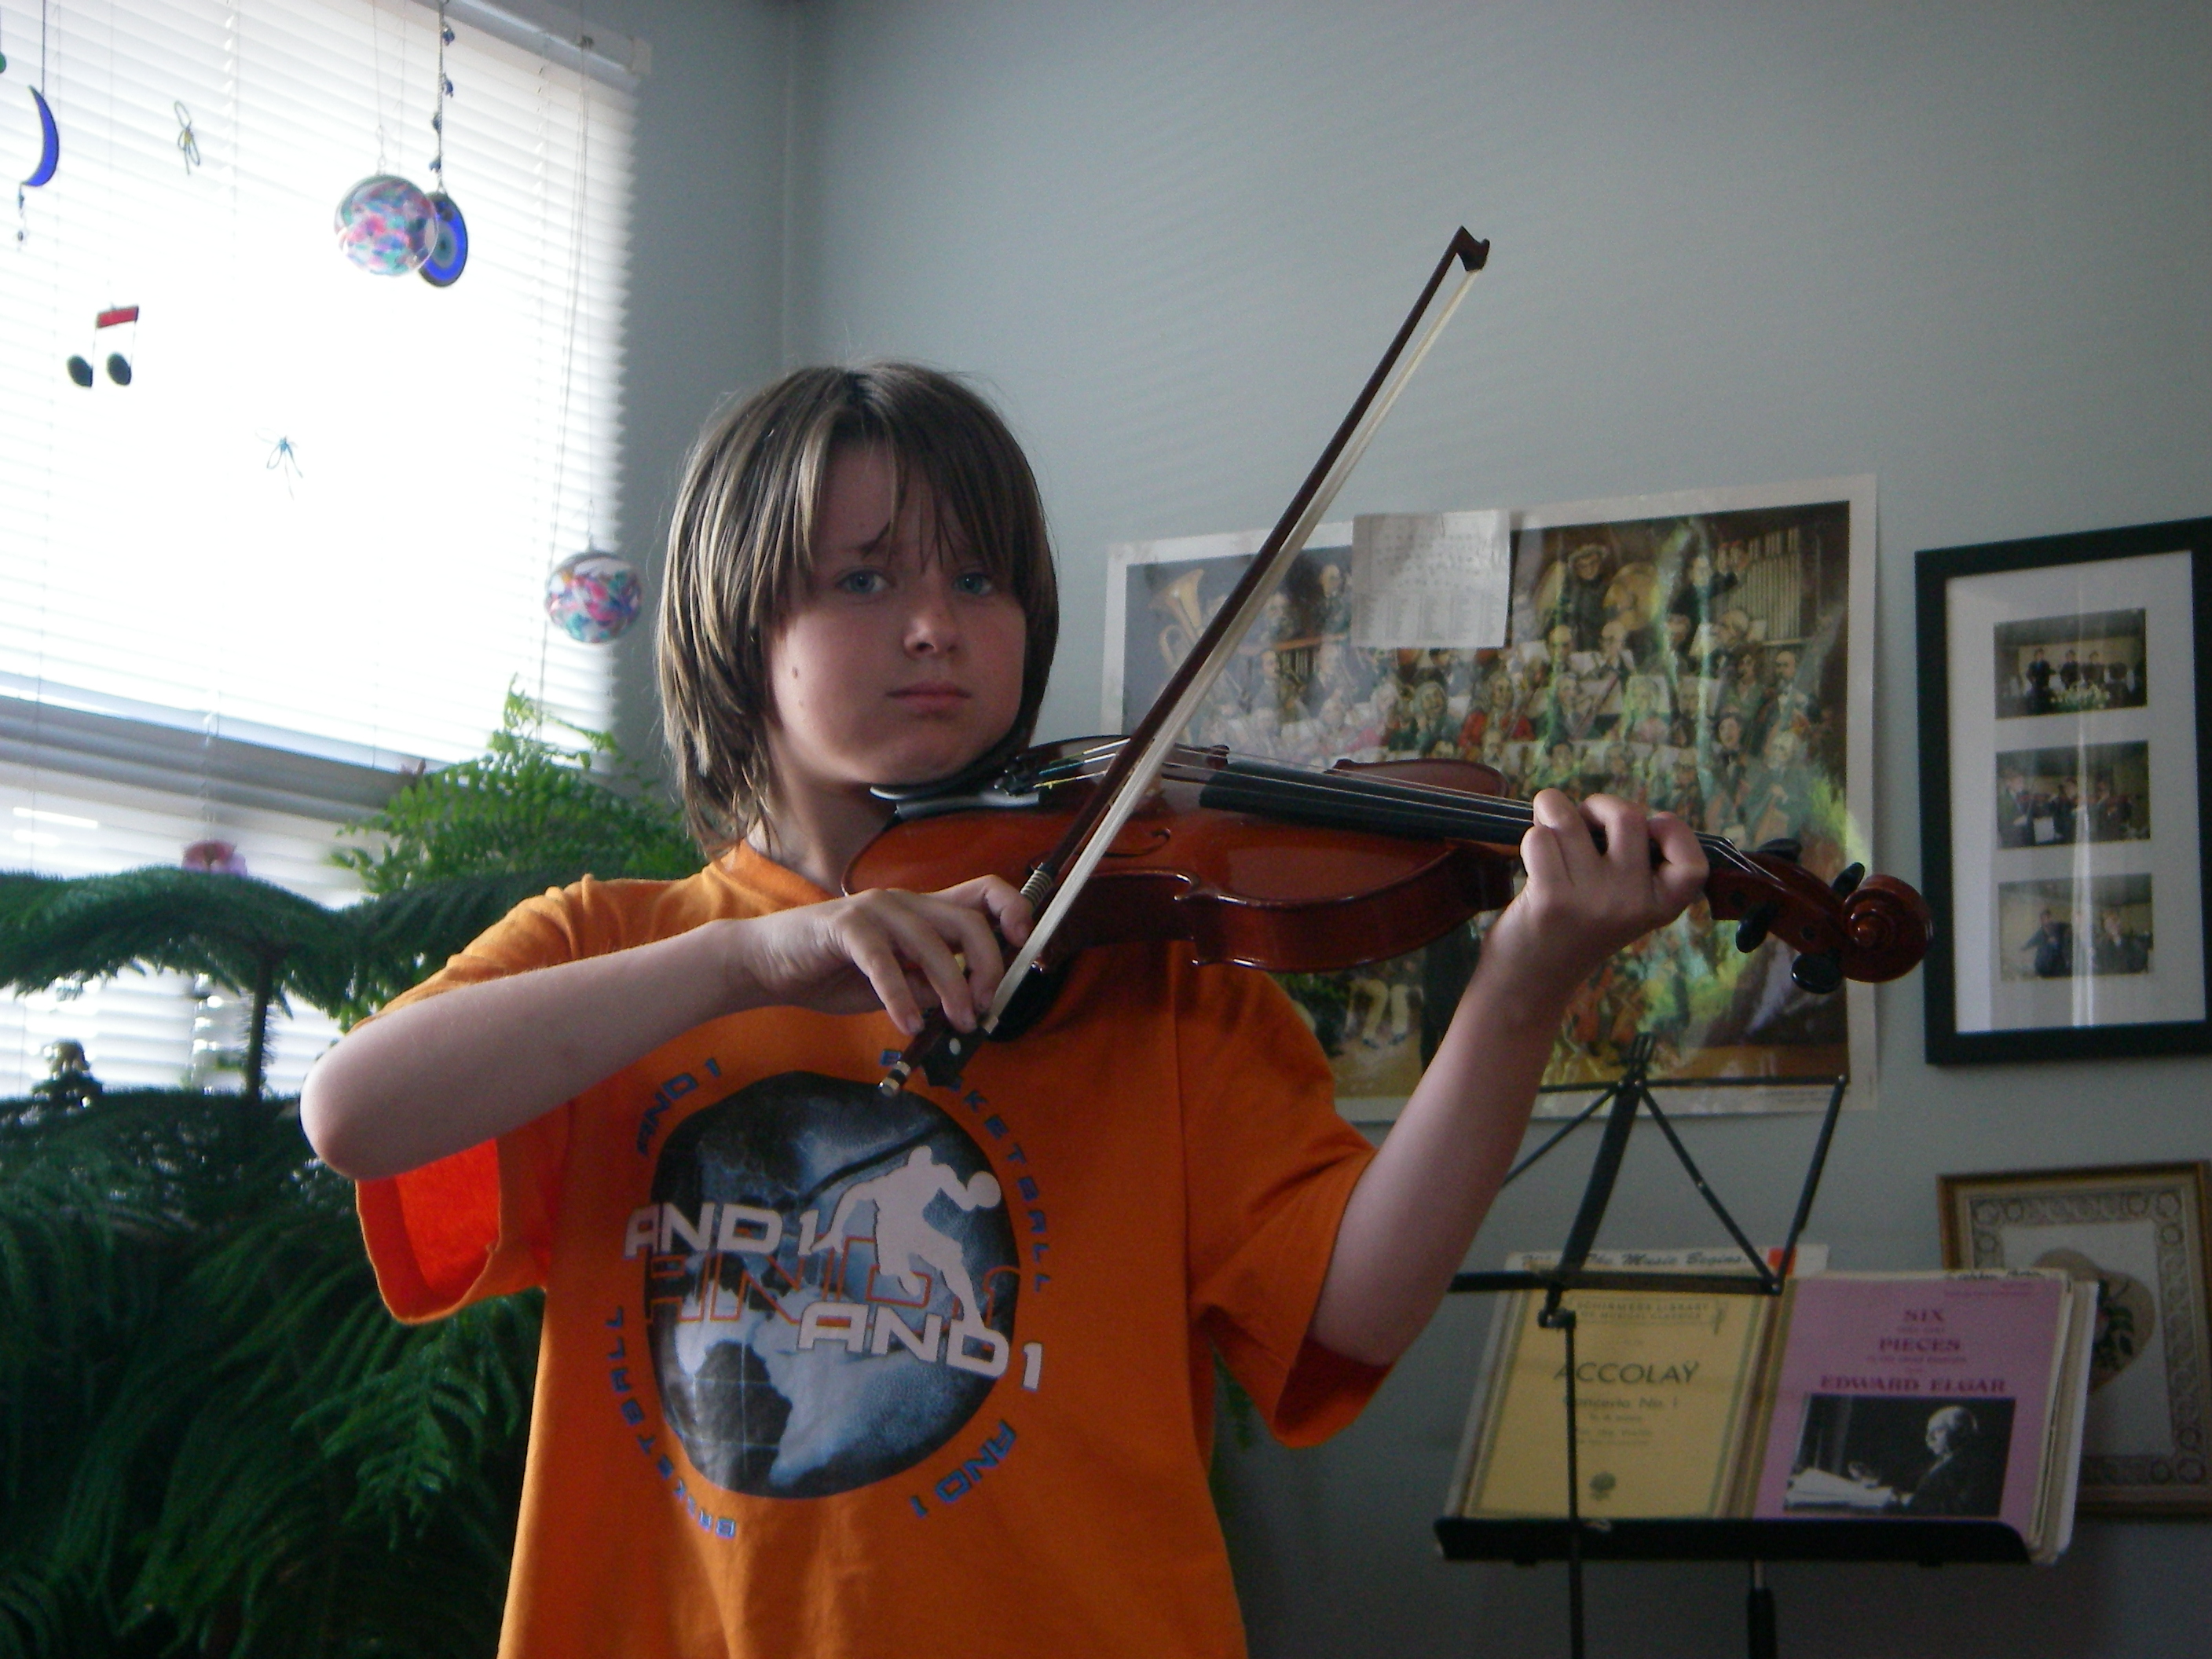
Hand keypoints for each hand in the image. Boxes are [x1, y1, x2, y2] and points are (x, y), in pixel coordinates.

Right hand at [725, 876, 1032, 1034]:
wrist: (769, 964)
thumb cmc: (834, 974)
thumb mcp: (894, 988)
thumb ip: (928, 988)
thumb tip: (967, 1005)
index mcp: (922, 912)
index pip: (983, 892)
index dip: (1013, 910)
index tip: (1027, 944)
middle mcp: (905, 903)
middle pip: (969, 921)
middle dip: (989, 966)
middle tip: (985, 1007)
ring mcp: (875, 910)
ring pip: (932, 943)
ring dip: (952, 988)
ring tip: (958, 1022)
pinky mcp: (844, 926)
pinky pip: (884, 962)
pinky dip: (901, 997)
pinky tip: (907, 1025)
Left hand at [1476, 790, 1706, 1018]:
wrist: (1531, 983)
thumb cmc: (1575, 929)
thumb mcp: (1622, 905)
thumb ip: (1633, 864)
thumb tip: (1615, 807)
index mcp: (1660, 907)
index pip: (1694, 863)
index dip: (1675, 830)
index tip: (1650, 826)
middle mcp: (1633, 903)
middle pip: (1628, 815)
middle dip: (1598, 805)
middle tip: (1581, 824)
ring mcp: (1594, 900)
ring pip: (1570, 818)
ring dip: (1552, 812)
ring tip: (1549, 831)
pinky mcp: (1552, 899)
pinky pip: (1540, 837)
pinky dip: (1531, 837)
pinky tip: (1533, 860)